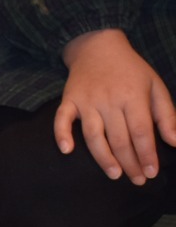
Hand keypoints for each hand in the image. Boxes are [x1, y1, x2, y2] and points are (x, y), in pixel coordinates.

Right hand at [58, 29, 175, 184]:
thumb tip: (175, 142)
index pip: (141, 132)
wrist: (97, 46)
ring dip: (103, 158)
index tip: (152, 172)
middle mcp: (109, 100)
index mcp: (133, 96)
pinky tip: (67, 150)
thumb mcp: (155, 86)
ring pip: (93, 135)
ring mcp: (86, 101)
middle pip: (119, 139)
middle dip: (130, 162)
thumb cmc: (131, 69)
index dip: (147, 154)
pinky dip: (62, 135)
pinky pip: (62, 120)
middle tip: (138, 180)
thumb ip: (166, 115)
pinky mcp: (69, 100)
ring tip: (114, 174)